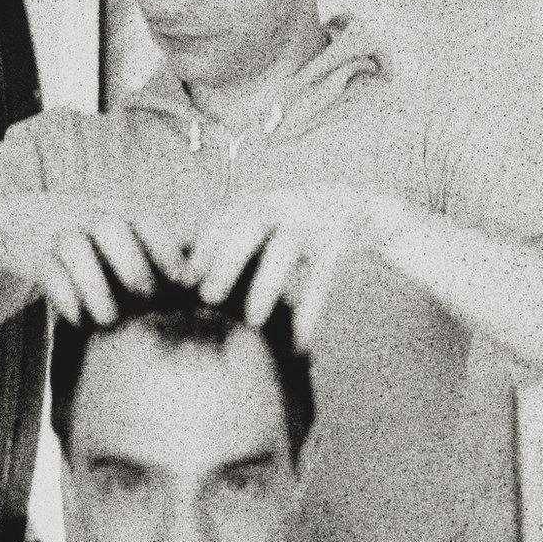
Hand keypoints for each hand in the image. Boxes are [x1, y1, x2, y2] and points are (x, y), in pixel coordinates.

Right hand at [0, 192, 187, 324]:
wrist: (3, 230)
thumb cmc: (74, 249)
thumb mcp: (108, 245)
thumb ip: (144, 258)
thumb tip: (193, 284)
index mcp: (108, 210)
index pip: (143, 218)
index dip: (166, 246)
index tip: (184, 280)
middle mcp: (78, 213)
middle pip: (108, 224)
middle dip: (132, 263)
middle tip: (146, 297)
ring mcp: (47, 229)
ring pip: (74, 246)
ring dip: (95, 284)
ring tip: (108, 319)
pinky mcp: (20, 250)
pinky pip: (43, 267)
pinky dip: (62, 295)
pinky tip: (76, 319)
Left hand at [184, 186, 390, 346]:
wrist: (356, 206)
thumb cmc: (295, 226)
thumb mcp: (265, 225)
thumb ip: (235, 245)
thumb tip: (189, 284)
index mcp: (258, 202)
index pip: (222, 221)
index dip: (203, 250)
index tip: (186, 281)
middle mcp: (282, 205)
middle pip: (249, 229)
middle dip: (226, 263)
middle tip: (208, 298)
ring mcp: (311, 220)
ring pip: (284, 252)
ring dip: (266, 286)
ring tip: (253, 320)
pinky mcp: (337, 240)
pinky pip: (321, 278)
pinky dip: (310, 310)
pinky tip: (301, 339)